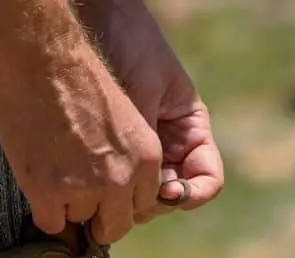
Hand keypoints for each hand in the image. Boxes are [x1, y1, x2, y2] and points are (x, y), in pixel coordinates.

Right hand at [0, 0, 163, 243]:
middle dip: (98, 218)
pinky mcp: (49, 193)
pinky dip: (43, 210)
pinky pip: (50, 225)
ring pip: (78, 221)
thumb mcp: (125, 123)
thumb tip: (114, 195)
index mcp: (146, 160)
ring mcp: (85, 190)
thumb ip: (127, 161)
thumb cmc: (79, 81)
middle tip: (78, 200)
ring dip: (65, 205)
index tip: (103, 195)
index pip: (140, 206)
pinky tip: (37, 182)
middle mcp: (121, 180)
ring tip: (52, 168)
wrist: (43, 60)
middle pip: (115, 226)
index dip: (119, 203)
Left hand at [77, 0, 224, 223]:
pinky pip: (112, 186)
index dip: (192, 194)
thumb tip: (151, 191)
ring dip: (125, 201)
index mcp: (190, 131)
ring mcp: (137, 154)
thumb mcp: (147, 91)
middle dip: (151, 201)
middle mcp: (166, 148)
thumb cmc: (127, 42)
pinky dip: (104, 191)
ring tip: (101, 188)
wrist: (92, 16)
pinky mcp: (107, 156)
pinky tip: (88, 183)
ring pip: (139, 199)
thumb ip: (149, 140)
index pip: (206, 181)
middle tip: (124, 193)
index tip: (168, 191)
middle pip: (170, 198)